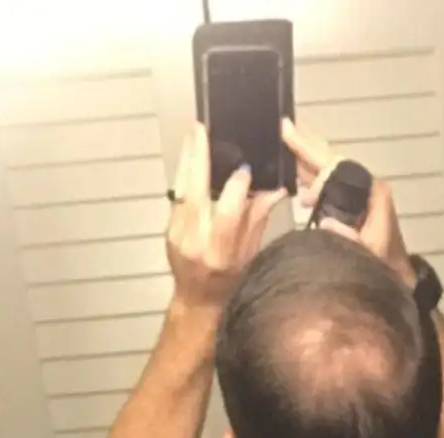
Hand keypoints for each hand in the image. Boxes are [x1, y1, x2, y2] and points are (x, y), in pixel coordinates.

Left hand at [166, 124, 285, 313]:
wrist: (198, 301)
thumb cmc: (230, 282)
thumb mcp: (250, 255)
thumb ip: (257, 220)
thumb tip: (275, 188)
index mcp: (220, 253)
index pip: (226, 214)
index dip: (235, 188)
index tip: (245, 170)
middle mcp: (195, 243)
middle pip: (195, 194)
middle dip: (198, 159)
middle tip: (202, 130)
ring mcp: (177, 236)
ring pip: (181, 190)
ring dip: (187, 159)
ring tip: (194, 134)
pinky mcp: (168, 229)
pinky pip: (177, 196)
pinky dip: (184, 175)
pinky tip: (190, 156)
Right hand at [281, 119, 413, 286]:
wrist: (397, 278)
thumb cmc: (384, 267)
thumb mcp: (367, 256)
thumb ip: (349, 240)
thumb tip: (325, 221)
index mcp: (371, 192)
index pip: (337, 167)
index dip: (314, 162)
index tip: (294, 159)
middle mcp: (367, 187)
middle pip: (332, 160)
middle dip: (308, 146)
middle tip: (285, 126)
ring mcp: (361, 195)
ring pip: (331, 169)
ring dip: (307, 159)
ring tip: (286, 142)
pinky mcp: (355, 206)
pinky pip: (331, 183)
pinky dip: (313, 177)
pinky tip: (297, 178)